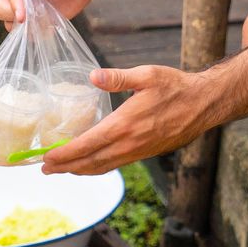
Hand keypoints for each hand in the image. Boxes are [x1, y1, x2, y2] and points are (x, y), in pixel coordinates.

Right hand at [0, 0, 99, 24]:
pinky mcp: (33, 18)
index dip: (14, 4)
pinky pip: (27, 32)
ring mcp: (23, 6)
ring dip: (27, 26)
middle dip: (14, 17)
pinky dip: (37, 32)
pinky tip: (51, 23)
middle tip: (34, 17)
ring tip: (47, 18)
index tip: (22, 16)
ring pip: (10, 24)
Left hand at [39, 65, 216, 175]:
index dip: (64, 154)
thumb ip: (117, 77)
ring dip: (79, 171)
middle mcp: (129, 144)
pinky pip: (115, 165)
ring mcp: (137, 152)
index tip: (45, 158)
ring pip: (102, 167)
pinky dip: (96, 168)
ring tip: (61, 170)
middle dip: (65, 168)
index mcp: (124, 125)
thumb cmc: (176, 86)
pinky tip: (89, 164)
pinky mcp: (144, 154)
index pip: (86, 145)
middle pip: (89, 162)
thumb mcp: (147, 75)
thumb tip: (92, 76)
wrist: (204, 105)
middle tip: (43, 169)